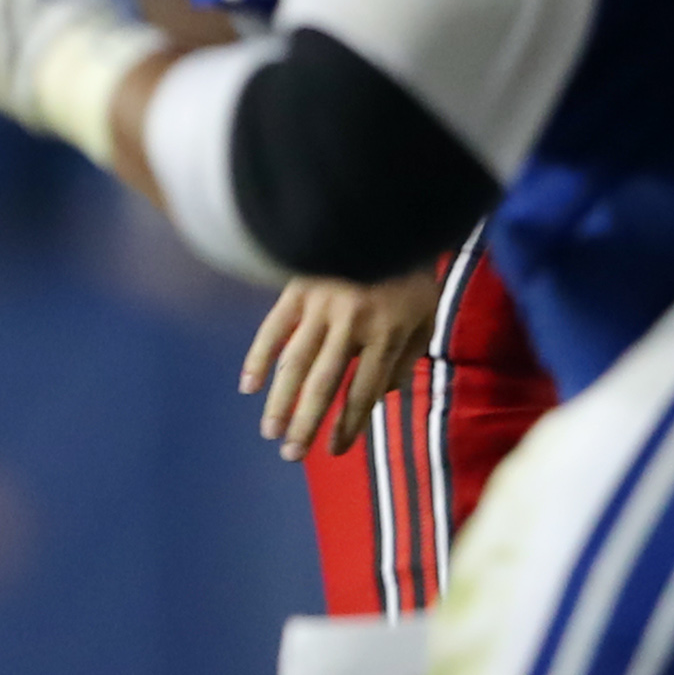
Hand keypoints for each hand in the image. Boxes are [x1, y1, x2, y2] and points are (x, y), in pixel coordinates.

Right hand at [240, 270, 437, 461]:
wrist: (389, 219)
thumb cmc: (410, 274)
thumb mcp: (424, 317)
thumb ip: (403, 358)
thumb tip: (377, 397)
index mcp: (388, 333)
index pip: (363, 391)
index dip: (348, 425)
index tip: (334, 451)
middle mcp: (353, 323)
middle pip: (325, 384)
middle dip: (307, 423)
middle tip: (291, 455)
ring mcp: (321, 306)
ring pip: (295, 362)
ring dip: (280, 400)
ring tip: (270, 431)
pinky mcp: (298, 289)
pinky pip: (273, 328)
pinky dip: (259, 357)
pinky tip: (249, 386)